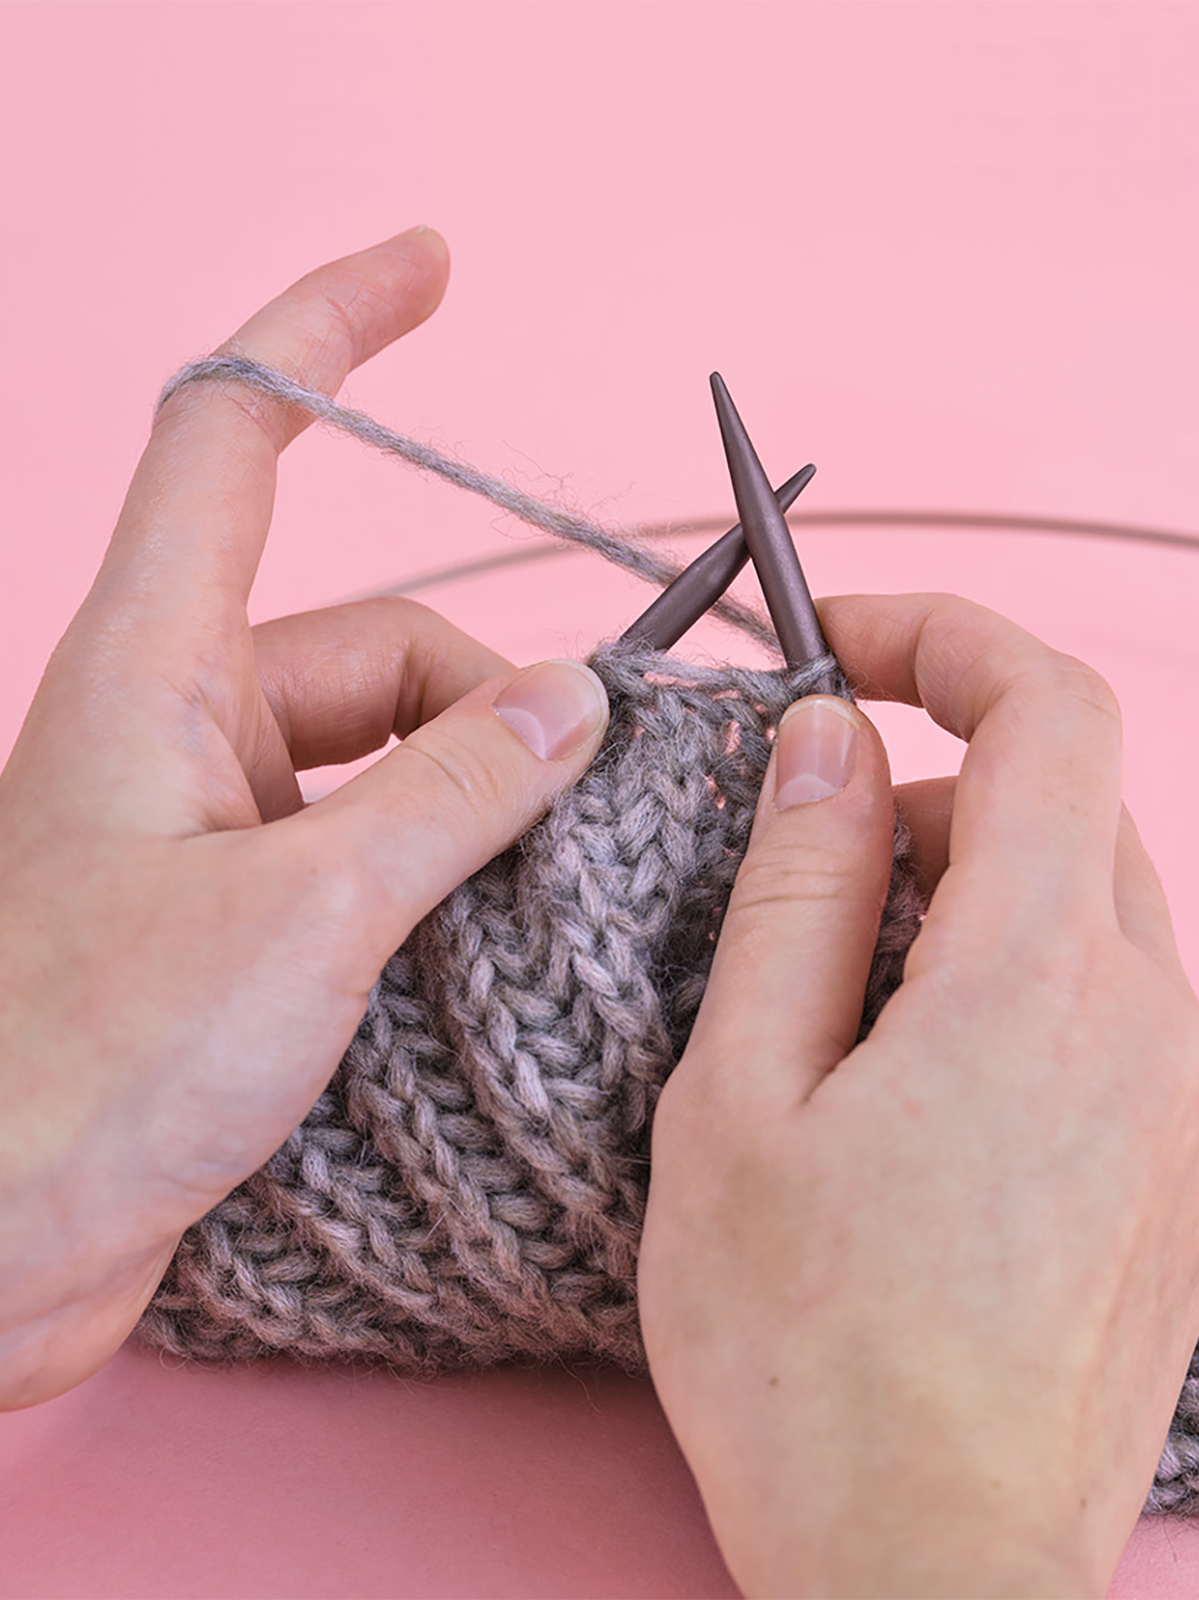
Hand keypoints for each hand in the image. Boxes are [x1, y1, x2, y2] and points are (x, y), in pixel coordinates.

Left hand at [0, 227, 608, 1409]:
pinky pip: (373, 840)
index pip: (235, 430)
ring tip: (544, 887)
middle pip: (380, 639)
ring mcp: (212, 822)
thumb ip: (456, 788)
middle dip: (496, 701)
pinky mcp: (238, 912)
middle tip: (590, 789)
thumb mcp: (310, 912)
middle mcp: (180, 725)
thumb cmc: (88, 1071)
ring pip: (390, 752)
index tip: (429, 261)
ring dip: (481, 799)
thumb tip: (576, 698)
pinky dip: (447, 865)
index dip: (331, 326)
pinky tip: (501, 930)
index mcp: (156, 670)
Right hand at [638, 594, 1198, 1598]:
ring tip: (834, 990)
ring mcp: (1176, 1094)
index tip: (839, 641)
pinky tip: (905, 1079)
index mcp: (1034, 978)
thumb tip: (827, 737)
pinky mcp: (1173, 1163)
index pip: (1045, 704)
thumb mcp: (740, 1094)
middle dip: (926, 773)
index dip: (942, 634)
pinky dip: (1002, 967)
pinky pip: (1104, 995)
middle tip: (797, 846)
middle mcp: (1146, 1015)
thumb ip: (797, 888)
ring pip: (1081, 895)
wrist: (930, 1567)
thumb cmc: (807, 1351)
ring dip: (957, 880)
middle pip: (1063, 794)